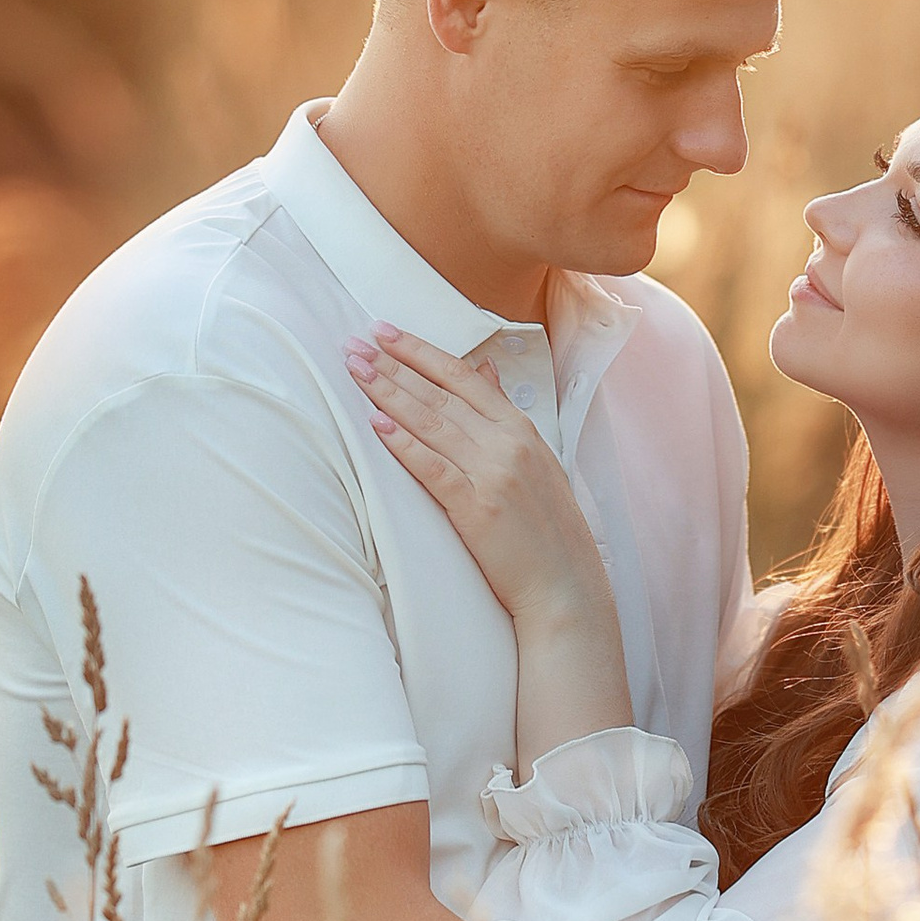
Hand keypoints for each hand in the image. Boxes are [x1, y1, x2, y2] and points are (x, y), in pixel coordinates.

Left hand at [344, 327, 632, 773]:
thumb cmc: (547, 531)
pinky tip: (376, 424)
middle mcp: (508, 444)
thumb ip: (505, 416)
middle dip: (394, 365)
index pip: (464, 377)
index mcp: (523, 429)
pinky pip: (434, 468)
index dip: (422, 352)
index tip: (385, 331)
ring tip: (354, 370)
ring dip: (389, 393)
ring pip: (432, 422)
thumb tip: (486, 373)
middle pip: (440, 393)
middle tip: (353, 343)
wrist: (566, 590)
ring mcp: (494, 474)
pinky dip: (404, 444)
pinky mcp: (477, 509)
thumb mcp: (537, 462)